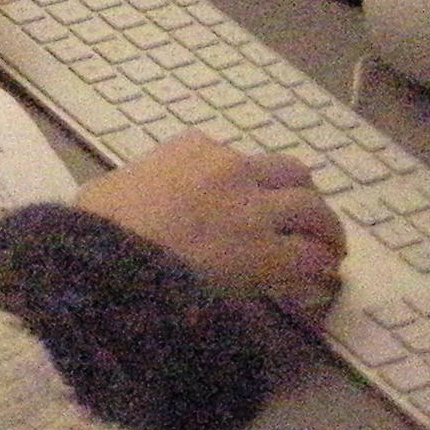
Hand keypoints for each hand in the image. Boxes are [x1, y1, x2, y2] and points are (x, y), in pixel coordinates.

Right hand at [79, 134, 344, 314]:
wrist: (109, 256)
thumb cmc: (100, 223)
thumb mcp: (117, 185)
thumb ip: (145, 185)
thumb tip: (141, 203)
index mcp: (195, 148)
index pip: (242, 160)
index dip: (256, 186)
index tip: (257, 206)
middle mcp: (233, 169)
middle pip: (292, 174)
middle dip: (305, 198)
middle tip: (310, 225)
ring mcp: (254, 209)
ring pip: (314, 211)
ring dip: (327, 232)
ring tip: (329, 253)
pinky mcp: (268, 252)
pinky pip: (312, 257)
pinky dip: (320, 268)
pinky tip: (319, 282)